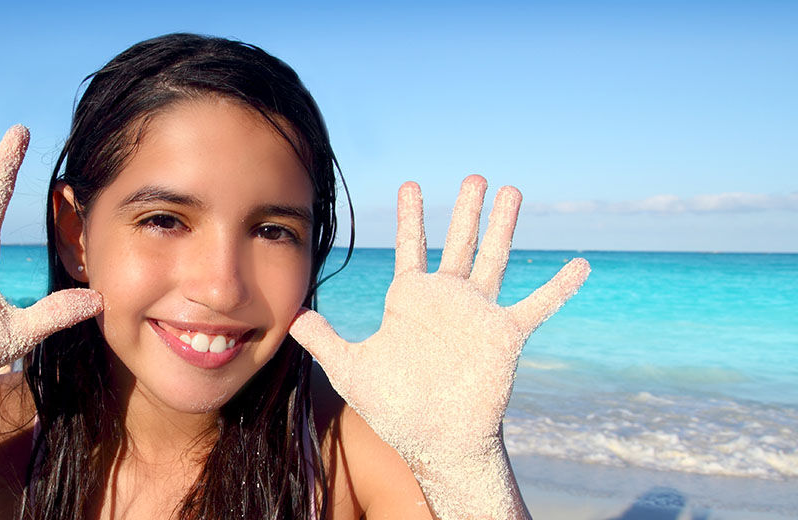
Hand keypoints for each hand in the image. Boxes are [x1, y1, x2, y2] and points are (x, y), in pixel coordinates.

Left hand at [289, 175, 587, 517]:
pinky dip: (558, 288)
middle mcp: (446, 301)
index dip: (411, 218)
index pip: (412, 248)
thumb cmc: (393, 408)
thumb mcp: (349, 368)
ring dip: (504, 227)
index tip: (411, 184)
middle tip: (473, 176)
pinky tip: (579, 265)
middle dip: (464, 210)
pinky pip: (537, 307)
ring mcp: (478, 315)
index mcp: (411, 300)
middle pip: (459, 243)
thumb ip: (323, 339)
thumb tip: (292, 317)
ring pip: (495, 259)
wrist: (434, 441)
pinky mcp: (505, 336)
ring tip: (512, 191)